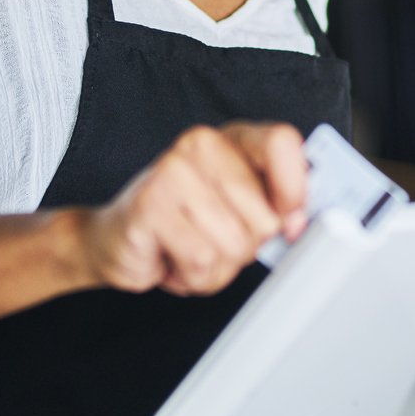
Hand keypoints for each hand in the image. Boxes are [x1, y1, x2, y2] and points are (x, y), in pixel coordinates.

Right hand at [80, 122, 308, 295]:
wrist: (114, 239)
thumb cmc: (185, 225)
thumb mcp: (238, 211)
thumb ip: (274, 206)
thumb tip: (300, 221)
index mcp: (234, 139)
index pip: (282, 143)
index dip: (295, 189)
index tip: (292, 220)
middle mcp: (203, 144)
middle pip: (265, 215)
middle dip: (247, 246)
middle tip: (215, 240)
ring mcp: (173, 170)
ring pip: (235, 244)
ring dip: (217, 267)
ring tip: (191, 250)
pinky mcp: (150, 204)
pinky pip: (202, 259)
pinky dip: (194, 276)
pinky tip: (173, 260)